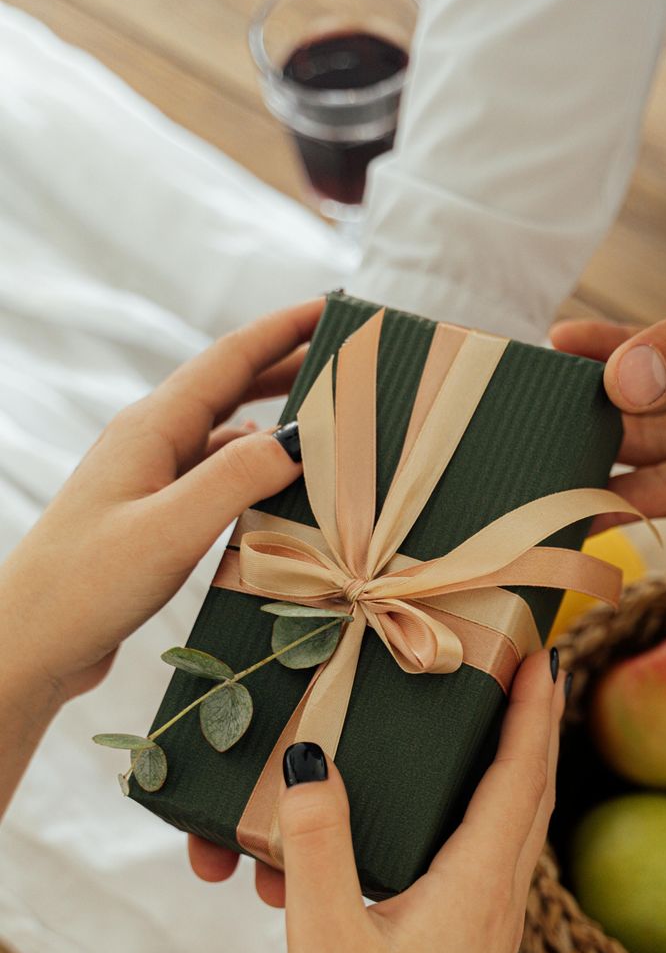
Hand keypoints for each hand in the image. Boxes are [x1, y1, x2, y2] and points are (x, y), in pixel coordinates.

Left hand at [0, 299, 322, 705]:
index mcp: (151, 428)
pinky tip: (277, 489)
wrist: (29, 645)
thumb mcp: (171, 529)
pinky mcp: (150, 520)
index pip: (229, 359)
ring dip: (275, 424)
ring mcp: (147, 481)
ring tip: (328, 426)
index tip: (334, 308)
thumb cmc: (86, 586)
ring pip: (224, 437)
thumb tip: (300, 436)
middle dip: (288, 369)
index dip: (283, 329)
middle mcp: (149, 443)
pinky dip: (254, 474)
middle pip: (229, 389)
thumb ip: (237, 479)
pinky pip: (214, 479)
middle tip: (347, 364)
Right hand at [275, 650, 565, 952]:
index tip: (541, 648)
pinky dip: (475, 823)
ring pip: (511, 833)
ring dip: (507, 774)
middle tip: (518, 669)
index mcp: (478, 889)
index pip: (521, 776)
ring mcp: (489, 935)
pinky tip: (431, 827)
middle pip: (530, 796)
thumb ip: (318, 846)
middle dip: (529, 728)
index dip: (534, 709)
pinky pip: (485, 867)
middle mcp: (499, 906)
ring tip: (484, 729)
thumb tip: (312, 758)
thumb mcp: (325, 940)